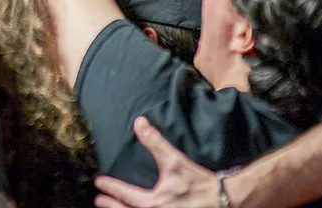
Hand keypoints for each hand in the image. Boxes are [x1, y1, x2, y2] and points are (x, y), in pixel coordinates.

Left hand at [94, 117, 219, 207]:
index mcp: (153, 203)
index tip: (99, 182)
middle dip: (111, 206)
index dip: (110, 187)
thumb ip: (154, 142)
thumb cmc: (197, 183)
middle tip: (99, 200)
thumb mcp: (174, 161)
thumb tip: (139, 123)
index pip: (124, 195)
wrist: (222, 201)